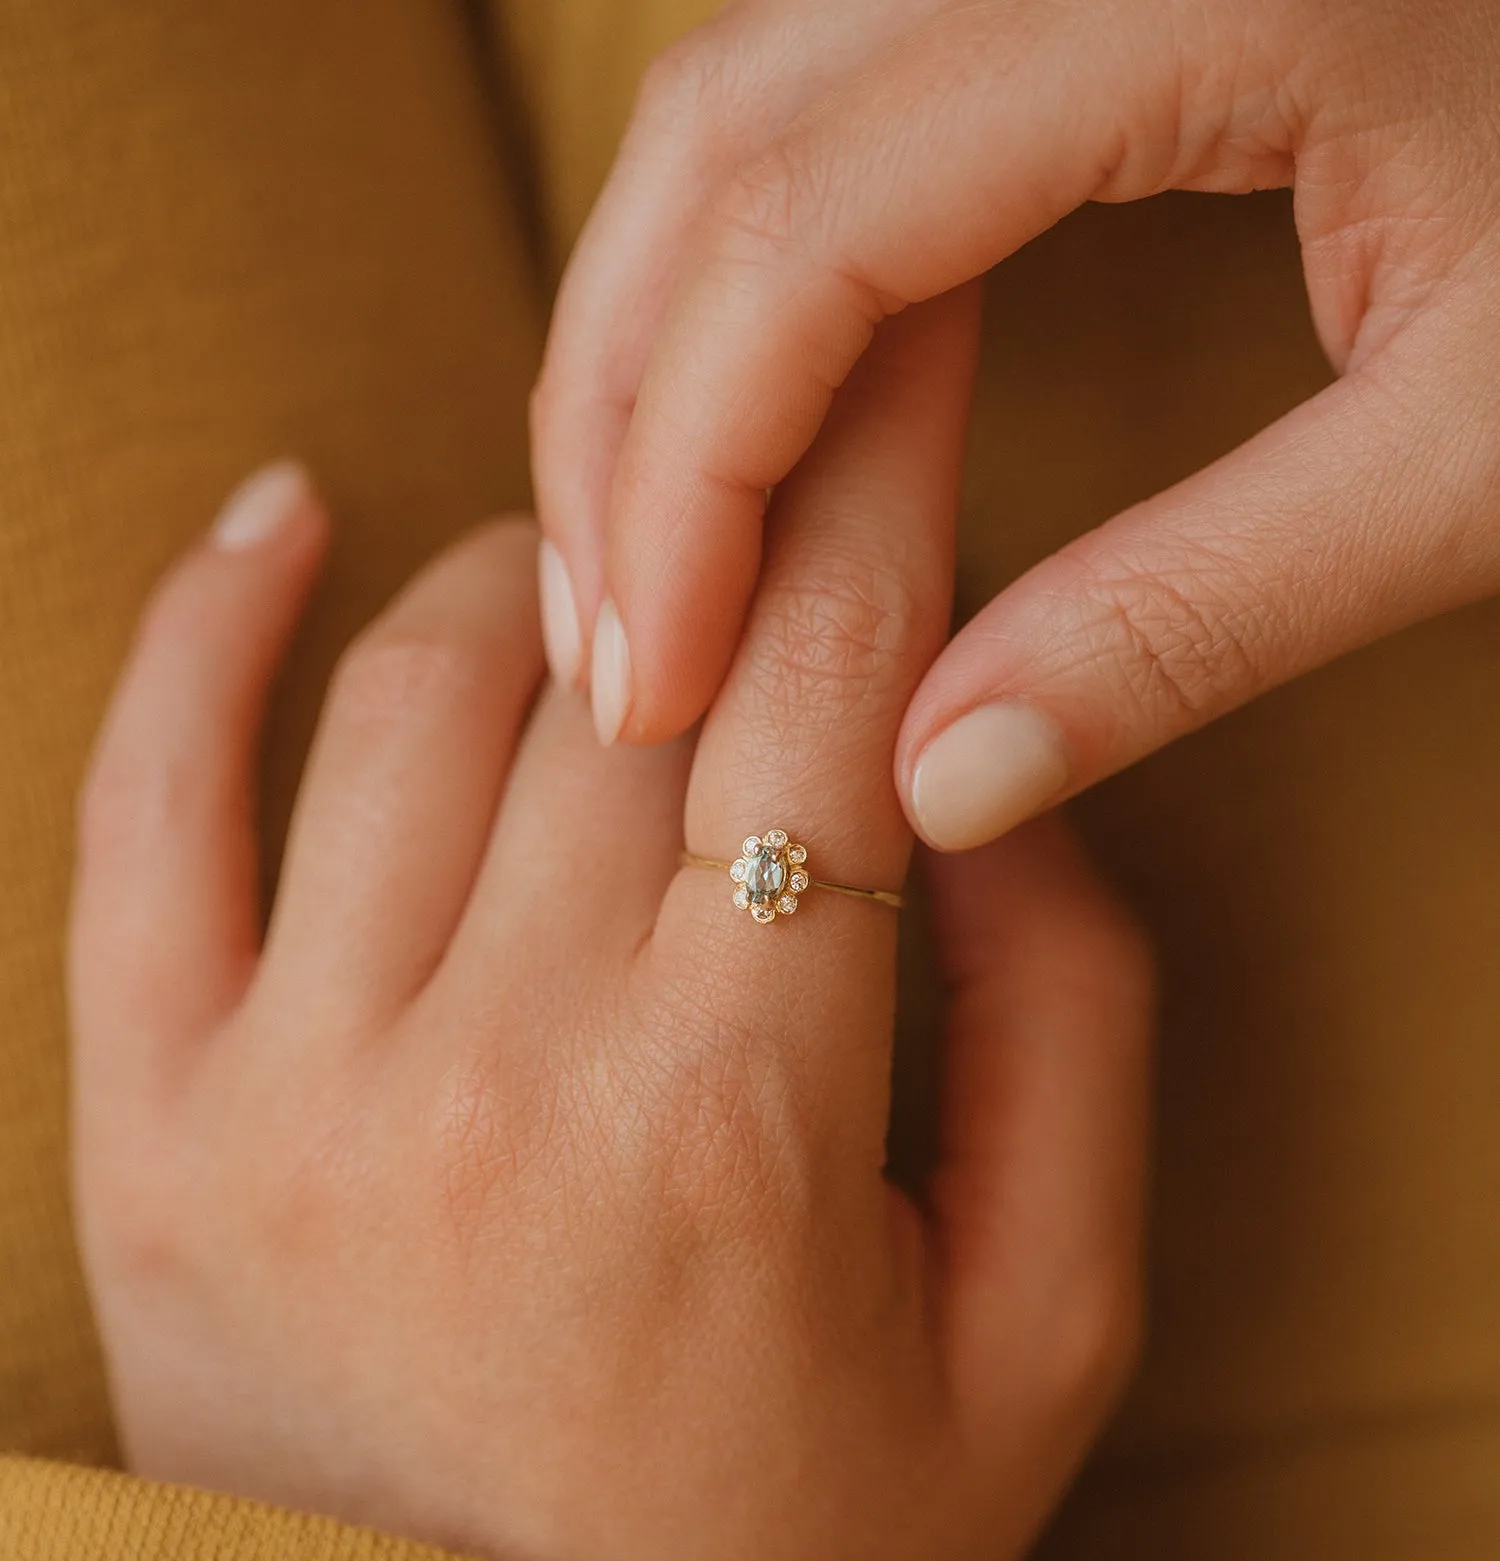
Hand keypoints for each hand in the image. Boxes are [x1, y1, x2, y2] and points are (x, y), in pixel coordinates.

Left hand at [70, 299, 1149, 1560]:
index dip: (882, 497)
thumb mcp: (1040, 1340)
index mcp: (741, 1122)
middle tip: (770, 468)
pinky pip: (142, 799)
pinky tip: (286, 515)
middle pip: (630, 670)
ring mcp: (293, 1085)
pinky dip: (204, 621)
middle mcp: (499, 1071)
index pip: (828, 695)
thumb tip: (985, 778)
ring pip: (411, 688)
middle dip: (729, 524)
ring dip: (525, 577)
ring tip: (599, 578)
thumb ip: (1073, 1034)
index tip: (900, 372)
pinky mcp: (153, 1119)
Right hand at [533, 0, 1499, 847]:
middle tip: (621, 661)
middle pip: (716, 149)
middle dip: (625, 425)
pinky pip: (811, 89)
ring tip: (645, 572)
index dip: (689, 478)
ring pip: (730, 105)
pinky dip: (730, 273)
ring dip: (651, 348)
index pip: (806, 231)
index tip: (659, 688)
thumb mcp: (1471, 451)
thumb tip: (935, 791)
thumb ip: (1194, 619)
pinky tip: (729, 422)